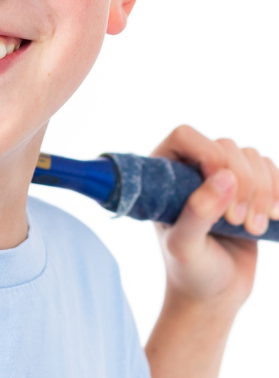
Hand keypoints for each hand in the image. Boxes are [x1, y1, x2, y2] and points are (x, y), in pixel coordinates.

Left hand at [151, 125, 278, 312]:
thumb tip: (224, 177)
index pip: (186, 136)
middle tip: (238, 222)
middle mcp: (191, 168)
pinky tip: (274, 216)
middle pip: (226, 146)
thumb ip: (197, 213)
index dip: (209, 153)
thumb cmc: (189, 270)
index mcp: (164, 173)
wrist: (214, 293)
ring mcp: (222, 177)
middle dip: (242, 183)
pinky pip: (271, 170)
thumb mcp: (185, 247)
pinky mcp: (249, 190)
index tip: (221, 186)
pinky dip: (278, 190)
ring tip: (253, 227)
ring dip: (262, 191)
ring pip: (252, 157)